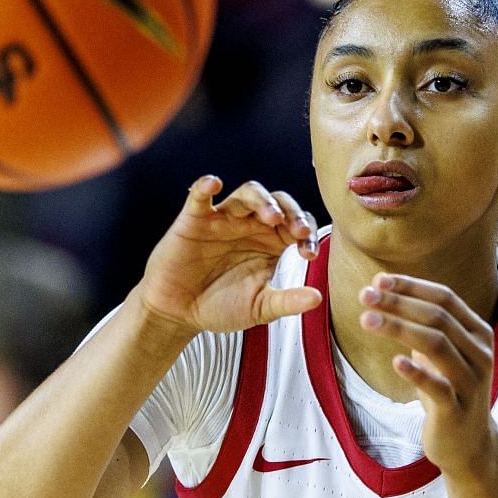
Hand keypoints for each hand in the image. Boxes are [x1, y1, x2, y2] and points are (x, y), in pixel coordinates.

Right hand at [132, 176, 322, 338]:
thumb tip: (318, 299)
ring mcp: (223, 220)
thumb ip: (287, 301)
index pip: (298, 225)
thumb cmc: (220, 307)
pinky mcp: (194, 220)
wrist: (179, 313)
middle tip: (298, 230)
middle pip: (278, 202)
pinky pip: (199, 196)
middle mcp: (250, 226)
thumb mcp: (259, 308)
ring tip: (271, 216)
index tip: (308, 254)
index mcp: (271, 243)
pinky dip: (205, 186)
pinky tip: (214, 184)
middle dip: (291, 212)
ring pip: (247, 194)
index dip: (307, 233)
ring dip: (261, 200)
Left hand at [360, 274, 497, 474]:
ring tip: (366, 320)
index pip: (445, 298)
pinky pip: (437, 387)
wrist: (469, 444)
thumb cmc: (448, 391)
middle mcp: (480, 353)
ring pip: (437, 345)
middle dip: (399, 302)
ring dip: (399, 328)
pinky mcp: (457, 410)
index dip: (411, 286)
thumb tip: (382, 288)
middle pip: (438, 317)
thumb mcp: (439, 354)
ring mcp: (471, 382)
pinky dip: (416, 372)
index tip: (378, 280)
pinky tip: (395, 361)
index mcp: (478, 334)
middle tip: (364, 296)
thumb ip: (420, 324)